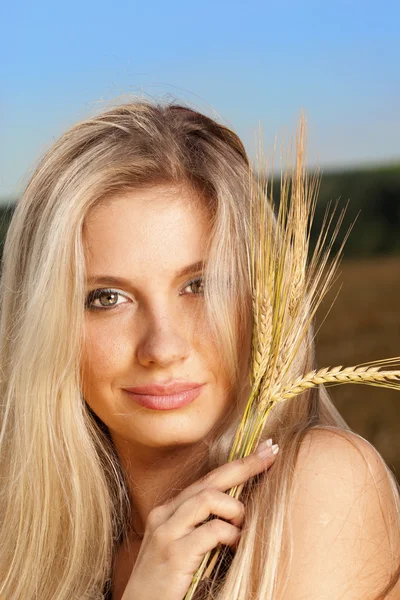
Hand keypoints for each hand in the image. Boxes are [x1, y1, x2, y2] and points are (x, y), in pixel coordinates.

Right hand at [122, 439, 278, 599]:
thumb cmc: (167, 583)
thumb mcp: (183, 547)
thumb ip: (202, 527)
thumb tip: (240, 510)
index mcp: (169, 511)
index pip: (208, 479)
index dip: (238, 464)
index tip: (264, 450)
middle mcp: (165, 514)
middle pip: (211, 480)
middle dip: (245, 465)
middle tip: (272, 453)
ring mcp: (167, 532)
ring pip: (210, 498)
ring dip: (236, 510)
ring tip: (243, 527)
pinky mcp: (173, 553)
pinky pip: (212, 530)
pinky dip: (231, 535)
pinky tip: (237, 545)